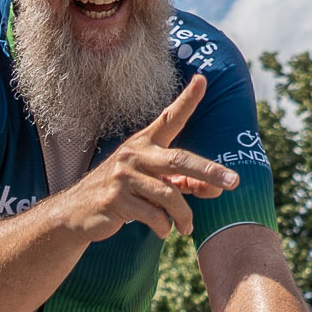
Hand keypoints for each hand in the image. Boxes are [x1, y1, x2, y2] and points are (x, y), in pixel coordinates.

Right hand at [59, 76, 238, 242]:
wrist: (77, 211)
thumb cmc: (122, 193)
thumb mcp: (151, 182)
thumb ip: (182, 181)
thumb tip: (216, 188)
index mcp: (143, 144)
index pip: (168, 118)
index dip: (187, 100)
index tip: (202, 80)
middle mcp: (133, 154)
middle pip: (179, 160)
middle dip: (210, 171)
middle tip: (233, 182)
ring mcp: (122, 176)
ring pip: (169, 195)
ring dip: (183, 216)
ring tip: (187, 227)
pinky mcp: (115, 199)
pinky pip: (153, 215)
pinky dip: (164, 226)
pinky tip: (163, 230)